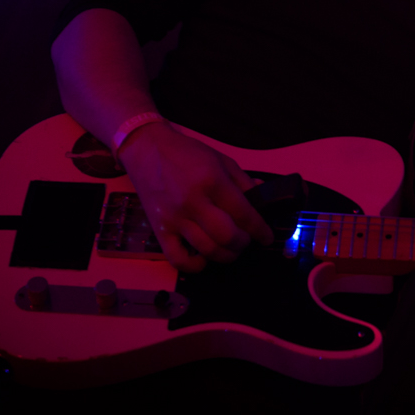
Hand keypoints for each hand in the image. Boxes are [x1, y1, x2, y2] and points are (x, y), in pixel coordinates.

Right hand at [116, 122, 273, 272]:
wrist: (147, 149)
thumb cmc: (186, 153)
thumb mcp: (221, 160)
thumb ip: (243, 182)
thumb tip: (262, 199)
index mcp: (212, 181)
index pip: (244, 214)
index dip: (260, 230)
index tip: (267, 237)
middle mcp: (194, 202)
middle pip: (228, 236)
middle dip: (244, 243)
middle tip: (246, 239)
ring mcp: (175, 218)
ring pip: (208, 250)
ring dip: (226, 255)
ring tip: (230, 248)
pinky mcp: (160, 230)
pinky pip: (177, 259)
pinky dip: (195, 265)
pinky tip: (203, 257)